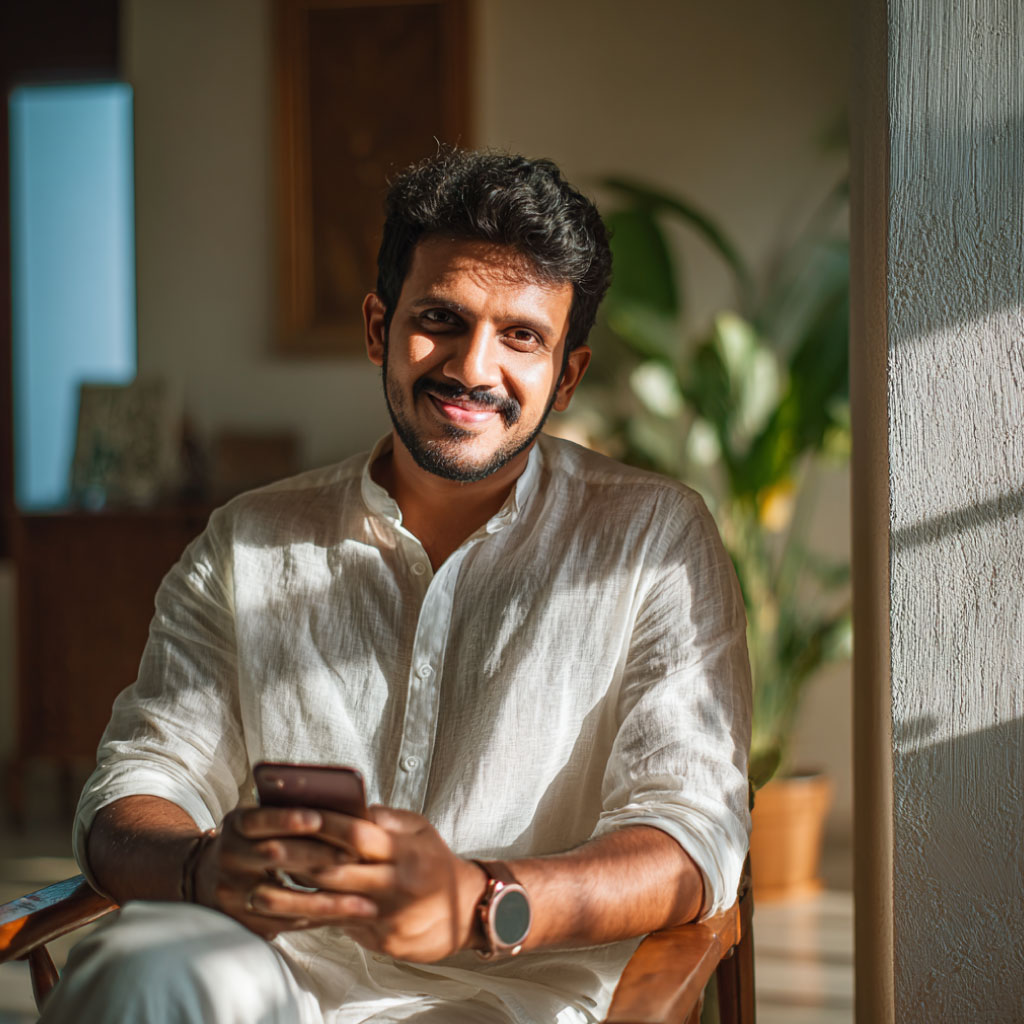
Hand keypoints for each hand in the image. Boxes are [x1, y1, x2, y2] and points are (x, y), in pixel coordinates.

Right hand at [191, 806, 376, 937]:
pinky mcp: (242, 922)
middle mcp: (229, 857)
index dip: (287, 819)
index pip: (259, 819)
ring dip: (325, 901)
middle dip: (317, 855)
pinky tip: (346, 917)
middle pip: (274, 855)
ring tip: (363, 902)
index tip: (318, 817)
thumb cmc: (250, 839)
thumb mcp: (257, 819)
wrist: (204, 877)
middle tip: (353, 856)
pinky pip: (285, 923)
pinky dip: (317, 919)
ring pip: (281, 898)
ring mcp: (231, 893)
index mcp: (236, 825)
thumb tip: (338, 809)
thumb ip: (286, 813)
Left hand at [231, 805, 487, 961]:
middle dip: (296, 859)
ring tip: (258, 891)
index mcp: (402, 850)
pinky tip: (285, 914)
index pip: (356, 833)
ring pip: (331, 905)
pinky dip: (313, 920)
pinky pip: (341, 928)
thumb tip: (349, 805)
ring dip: (292, 898)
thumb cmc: (435, 861)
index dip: (324, 824)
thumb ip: (385, 818)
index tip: (293, 814)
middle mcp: (394, 882)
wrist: (466, 912)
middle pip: (336, 870)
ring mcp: (387, 915)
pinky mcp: (382, 941)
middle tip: (262, 849)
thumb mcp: (419, 829)